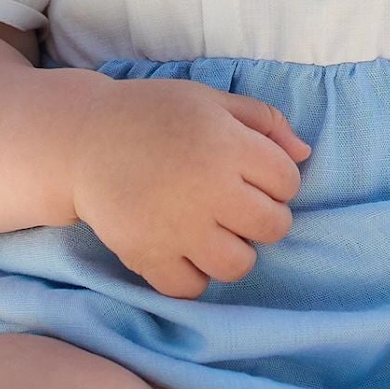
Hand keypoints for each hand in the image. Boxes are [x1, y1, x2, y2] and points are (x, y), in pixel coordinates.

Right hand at [70, 77, 311, 299]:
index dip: (278, 178)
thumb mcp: (211, 100)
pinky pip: (191, 288)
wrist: (84, 139)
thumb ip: (264, 120)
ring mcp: (179, 229)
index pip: (288, 181)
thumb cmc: (154, 113)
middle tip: (238, 206)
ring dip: (235, 250)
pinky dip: (194, 276)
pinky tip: (186, 251)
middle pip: (273, 227)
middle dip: (265, 217)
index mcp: (228, 146)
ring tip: (216, 231)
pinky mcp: (148, 257)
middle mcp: (209, 190)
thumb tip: (305, 152)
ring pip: (238, 265)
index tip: (255, 174)